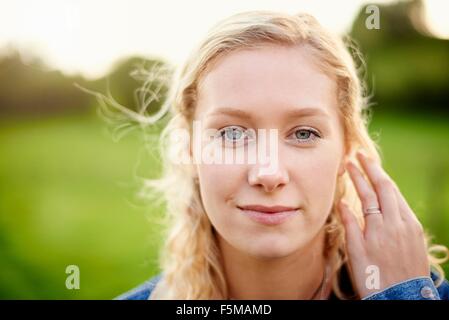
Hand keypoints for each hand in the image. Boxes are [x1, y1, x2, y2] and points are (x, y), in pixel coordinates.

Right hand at [338, 150, 429, 298]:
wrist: (402, 298)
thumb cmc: (373, 279)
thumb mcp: (355, 255)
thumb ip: (350, 226)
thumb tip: (342, 203)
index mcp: (378, 228)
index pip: (367, 193)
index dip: (358, 176)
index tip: (349, 162)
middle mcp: (397, 223)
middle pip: (385, 187)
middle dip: (372, 168)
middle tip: (361, 155)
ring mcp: (410, 227)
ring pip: (397, 194)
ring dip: (384, 178)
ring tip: (373, 167)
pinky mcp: (417, 233)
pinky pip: (404, 205)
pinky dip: (394, 192)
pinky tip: (388, 190)